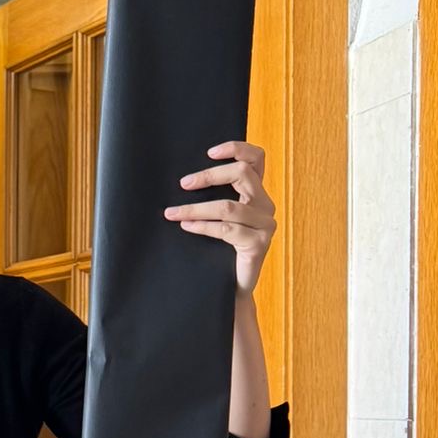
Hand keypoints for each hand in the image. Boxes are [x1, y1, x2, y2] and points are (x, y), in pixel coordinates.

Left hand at [164, 141, 275, 294]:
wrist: (230, 288)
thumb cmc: (219, 250)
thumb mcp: (218, 218)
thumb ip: (213, 197)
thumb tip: (182, 180)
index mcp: (257, 193)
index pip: (257, 158)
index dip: (237, 149)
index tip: (209, 152)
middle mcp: (265, 205)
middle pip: (242, 174)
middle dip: (210, 175)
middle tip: (183, 184)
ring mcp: (265, 224)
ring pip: (229, 206)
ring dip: (196, 208)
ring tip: (172, 213)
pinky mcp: (259, 243)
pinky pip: (226, 229)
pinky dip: (203, 226)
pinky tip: (186, 226)